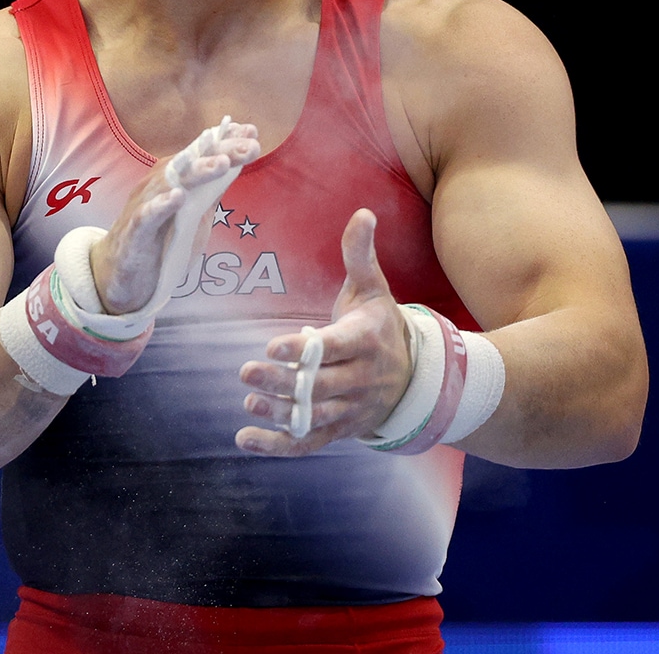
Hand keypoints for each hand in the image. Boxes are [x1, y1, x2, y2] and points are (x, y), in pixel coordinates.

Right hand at [88, 117, 259, 314]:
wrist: (120, 277)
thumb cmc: (159, 242)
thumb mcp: (193, 215)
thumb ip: (211, 192)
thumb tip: (237, 166)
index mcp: (174, 179)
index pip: (202, 154)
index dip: (227, 142)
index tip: (253, 131)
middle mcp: (159, 186)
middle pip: (192, 163)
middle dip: (221, 151)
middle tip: (250, 145)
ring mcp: (145, 206)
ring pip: (170, 183)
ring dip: (197, 172)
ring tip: (222, 163)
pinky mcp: (134, 232)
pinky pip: (147, 215)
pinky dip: (161, 205)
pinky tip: (178, 196)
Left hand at [235, 208, 414, 455]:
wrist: (415, 377)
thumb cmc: (378, 323)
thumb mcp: (373, 288)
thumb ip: (359, 254)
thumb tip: (363, 212)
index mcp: (366, 340)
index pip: (334, 347)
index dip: (304, 349)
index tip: (273, 345)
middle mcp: (362, 378)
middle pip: (321, 384)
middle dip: (284, 381)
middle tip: (247, 372)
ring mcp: (352, 409)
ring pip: (316, 416)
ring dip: (281, 413)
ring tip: (249, 403)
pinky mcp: (341, 430)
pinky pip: (310, 443)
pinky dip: (278, 446)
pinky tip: (244, 439)